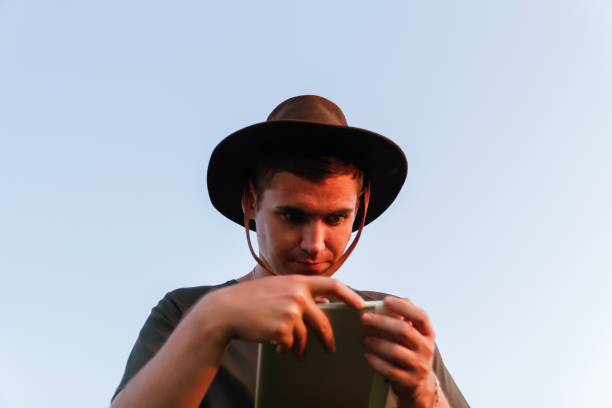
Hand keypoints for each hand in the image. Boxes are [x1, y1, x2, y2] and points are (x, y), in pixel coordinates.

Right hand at [195, 275, 363, 358]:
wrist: (226, 310)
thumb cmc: (251, 299)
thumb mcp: (277, 288)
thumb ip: (299, 292)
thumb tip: (323, 303)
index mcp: (298, 282)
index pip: (332, 284)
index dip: (349, 294)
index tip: (361, 305)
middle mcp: (297, 295)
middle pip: (322, 321)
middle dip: (327, 337)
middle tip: (331, 348)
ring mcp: (290, 313)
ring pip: (304, 336)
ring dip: (300, 348)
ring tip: (296, 354)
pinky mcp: (282, 329)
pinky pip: (289, 343)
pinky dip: (284, 347)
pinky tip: (274, 344)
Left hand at [361, 296, 438, 407]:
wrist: (420, 384)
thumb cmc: (411, 352)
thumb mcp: (414, 336)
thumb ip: (406, 318)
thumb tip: (393, 301)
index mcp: (428, 334)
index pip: (420, 316)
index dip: (404, 307)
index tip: (385, 300)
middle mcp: (426, 348)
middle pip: (404, 331)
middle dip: (382, 322)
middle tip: (364, 318)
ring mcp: (419, 366)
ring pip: (396, 351)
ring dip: (377, 343)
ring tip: (364, 339)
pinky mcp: (410, 381)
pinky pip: (390, 370)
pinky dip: (376, 362)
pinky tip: (367, 356)